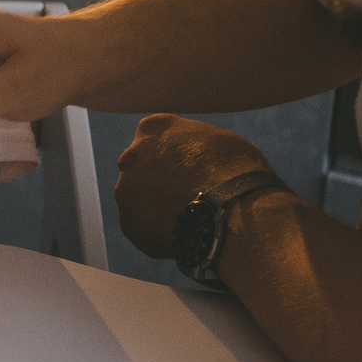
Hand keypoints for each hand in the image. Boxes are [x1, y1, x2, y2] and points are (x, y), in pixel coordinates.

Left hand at [114, 113, 270, 258]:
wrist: (231, 212)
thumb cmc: (236, 172)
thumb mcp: (219, 141)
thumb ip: (194, 145)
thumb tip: (197, 156)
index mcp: (153, 128)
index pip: (158, 139)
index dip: (176, 156)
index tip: (191, 169)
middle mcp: (131, 157)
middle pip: (142, 169)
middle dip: (160, 180)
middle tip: (187, 195)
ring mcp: (125, 192)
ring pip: (138, 200)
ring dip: (157, 207)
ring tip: (189, 218)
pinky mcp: (130, 225)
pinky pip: (143, 228)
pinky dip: (159, 231)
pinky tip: (183, 233)